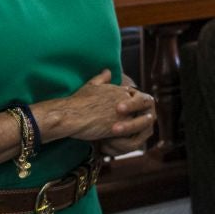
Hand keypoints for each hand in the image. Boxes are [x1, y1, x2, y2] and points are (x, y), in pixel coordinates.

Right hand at [36, 69, 155, 144]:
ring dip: (139, 127)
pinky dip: (126, 139)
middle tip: (142, 120)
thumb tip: (107, 70)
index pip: (133, 96)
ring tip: (132, 134)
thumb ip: (101, 79)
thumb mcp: (90, 86)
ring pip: (141, 120)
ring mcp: (125, 113)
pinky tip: (119, 142)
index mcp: (119, 89)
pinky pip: (131, 134)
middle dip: (143, 113)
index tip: (128, 111)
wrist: (70, 114)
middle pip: (142, 105)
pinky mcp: (121, 126)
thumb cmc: (76, 102)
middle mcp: (125, 99)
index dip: (132, 103)